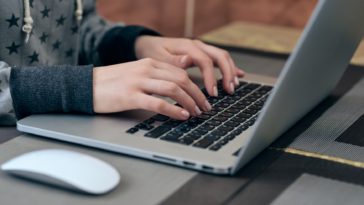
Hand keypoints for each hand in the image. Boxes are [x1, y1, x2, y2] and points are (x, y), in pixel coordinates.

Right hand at [93, 58, 211, 119]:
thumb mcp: (135, 74)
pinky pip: (158, 103)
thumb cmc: (111, 83)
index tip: (202, 98)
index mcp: (149, 63)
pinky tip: (181, 115)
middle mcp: (146, 69)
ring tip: (196, 113)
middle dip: (197, 95)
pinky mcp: (131, 96)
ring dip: (189, 102)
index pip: (180, 72)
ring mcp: (138, 82)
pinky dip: (174, 110)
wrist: (86, 85)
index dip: (195, 86)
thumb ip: (154, 78)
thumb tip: (176, 91)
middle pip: (182, 79)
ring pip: (174, 89)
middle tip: (204, 108)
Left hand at [135, 36, 244, 95]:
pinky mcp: (202, 54)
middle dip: (227, 74)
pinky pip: (219, 59)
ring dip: (230, 71)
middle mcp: (197, 45)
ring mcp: (201, 48)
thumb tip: (188, 60)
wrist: (149, 44)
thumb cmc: (153, 52)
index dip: (211, 77)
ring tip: (233, 87)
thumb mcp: (158, 57)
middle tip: (229, 90)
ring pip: (222, 57)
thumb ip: (173, 60)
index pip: (205, 61)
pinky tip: (238, 75)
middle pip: (220, 56)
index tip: (212, 93)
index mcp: (187, 47)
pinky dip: (230, 67)